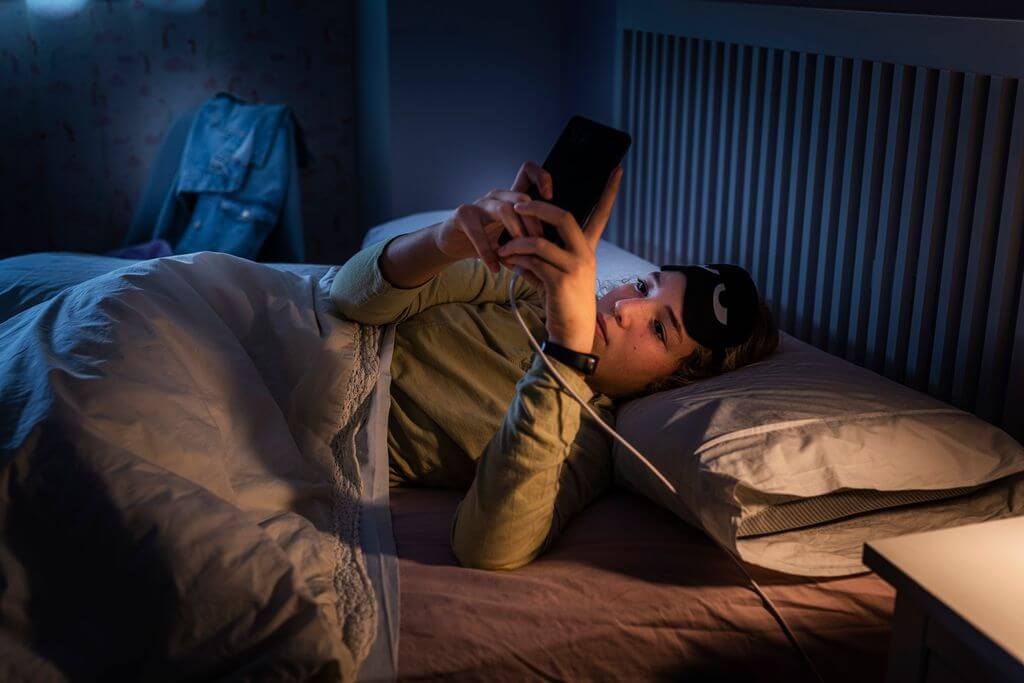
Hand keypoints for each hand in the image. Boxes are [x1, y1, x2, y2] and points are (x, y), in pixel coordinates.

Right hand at [432, 161, 553, 273]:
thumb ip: (527, 239)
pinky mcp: (463, 215)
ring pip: (505, 210)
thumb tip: (551, 250)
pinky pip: (478, 232)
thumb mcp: (510, 237)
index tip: (550, 197)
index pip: (527, 172)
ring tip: (518, 255)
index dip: (541, 177)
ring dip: (515, 234)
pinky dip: (488, 253)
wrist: (453, 244)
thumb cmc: (485, 239)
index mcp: (510, 198)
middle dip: (534, 223)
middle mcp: (496, 196)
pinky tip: (495, 267)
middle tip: (539, 246)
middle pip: (522, 198)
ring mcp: (479, 204)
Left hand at [497, 165, 622, 353]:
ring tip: (502, 249)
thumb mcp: (558, 272)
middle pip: (564, 216)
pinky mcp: (561, 283)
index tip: (618, 169)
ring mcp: (575, 268)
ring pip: (540, 242)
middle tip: (517, 206)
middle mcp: (586, 254)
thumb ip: (546, 252)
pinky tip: (508, 264)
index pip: (602, 214)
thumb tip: (521, 237)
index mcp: (587, 248)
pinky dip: (516, 260)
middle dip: (537, 208)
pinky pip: (532, 262)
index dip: (609, 192)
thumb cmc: (562, 301)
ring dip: (516, 243)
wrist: (571, 333)